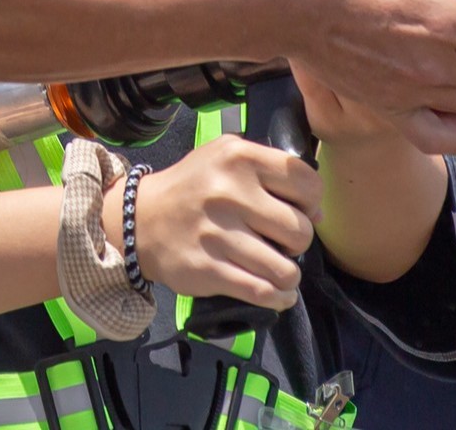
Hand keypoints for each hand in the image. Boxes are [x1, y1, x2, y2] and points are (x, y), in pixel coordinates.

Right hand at [108, 135, 319, 308]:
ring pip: (285, 269)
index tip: (299, 211)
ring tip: (279, 270)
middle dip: (298, 242)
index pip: (306, 182)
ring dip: (288, 276)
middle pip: (300, 230)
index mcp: (239, 157)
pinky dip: (278, 298)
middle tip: (281, 242)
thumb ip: (270, 172)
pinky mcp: (208, 269)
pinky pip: (262, 292)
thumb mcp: (226, 158)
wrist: (139, 220)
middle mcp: (228, 192)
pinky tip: (277, 294)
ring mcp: (217, 234)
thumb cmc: (193, 187)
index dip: (311, 202)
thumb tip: (316, 212)